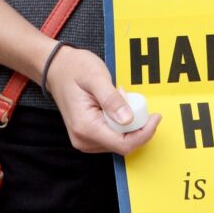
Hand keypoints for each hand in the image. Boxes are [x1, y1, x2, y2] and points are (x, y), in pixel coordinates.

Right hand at [45, 45, 160, 153]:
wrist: (57, 68)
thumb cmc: (74, 68)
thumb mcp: (96, 77)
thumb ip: (111, 99)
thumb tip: (128, 119)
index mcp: (86, 127)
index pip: (123, 144)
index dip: (144, 133)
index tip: (156, 117)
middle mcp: (83, 139)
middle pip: (123, 144)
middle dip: (135, 124)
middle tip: (131, 97)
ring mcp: (84, 139)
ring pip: (119, 141)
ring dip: (127, 122)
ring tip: (119, 97)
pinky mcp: (88, 136)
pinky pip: (112, 135)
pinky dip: (119, 122)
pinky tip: (114, 104)